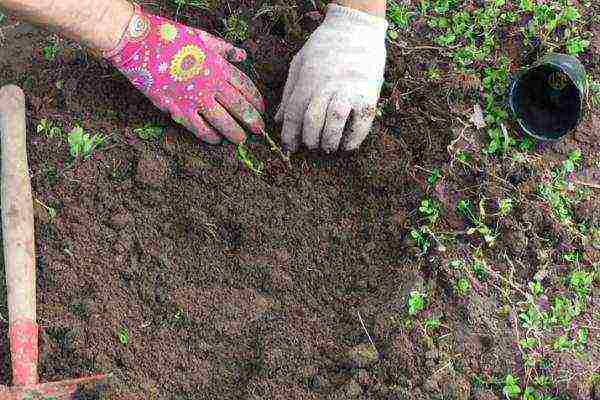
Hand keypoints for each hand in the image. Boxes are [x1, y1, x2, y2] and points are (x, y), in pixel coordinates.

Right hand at [104, 5, 264, 144]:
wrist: (139, 43)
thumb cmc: (170, 37)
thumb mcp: (201, 37)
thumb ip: (224, 49)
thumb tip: (243, 54)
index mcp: (218, 66)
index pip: (245, 87)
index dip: (256, 100)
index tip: (261, 109)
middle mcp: (211, 84)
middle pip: (239, 107)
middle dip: (252, 120)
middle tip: (259, 131)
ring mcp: (195, 98)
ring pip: (223, 121)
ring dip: (235, 132)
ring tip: (241, 140)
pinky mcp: (178, 109)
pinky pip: (199, 128)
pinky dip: (210, 136)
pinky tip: (216, 140)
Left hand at [275, 4, 387, 152]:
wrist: (355, 27)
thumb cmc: (324, 46)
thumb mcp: (299, 63)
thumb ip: (289, 93)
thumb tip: (278, 119)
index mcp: (307, 80)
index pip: (294, 113)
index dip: (290, 135)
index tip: (289, 148)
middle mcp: (327, 86)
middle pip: (313, 121)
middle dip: (309, 139)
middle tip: (311, 146)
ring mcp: (349, 90)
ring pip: (335, 123)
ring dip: (329, 141)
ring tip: (327, 147)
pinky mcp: (368, 93)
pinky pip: (362, 121)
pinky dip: (354, 138)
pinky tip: (347, 145)